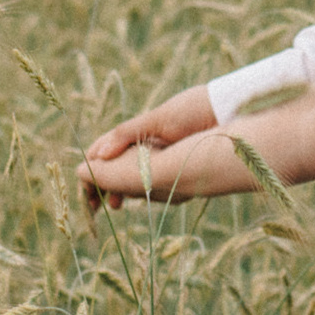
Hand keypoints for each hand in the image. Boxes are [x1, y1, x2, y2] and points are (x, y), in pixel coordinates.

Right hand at [80, 87, 212, 215]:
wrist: (229, 112)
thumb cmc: (194, 110)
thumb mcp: (159, 119)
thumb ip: (128, 133)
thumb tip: (100, 155)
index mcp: (136, 132)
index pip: (103, 150)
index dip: (91, 167)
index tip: (85, 183)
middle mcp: (145, 147)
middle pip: (113, 168)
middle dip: (102, 185)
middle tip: (96, 204)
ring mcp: (159, 159)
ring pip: (130, 178)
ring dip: (119, 191)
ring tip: (116, 204)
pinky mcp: (176, 170)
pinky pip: (151, 184)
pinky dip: (140, 191)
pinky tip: (136, 198)